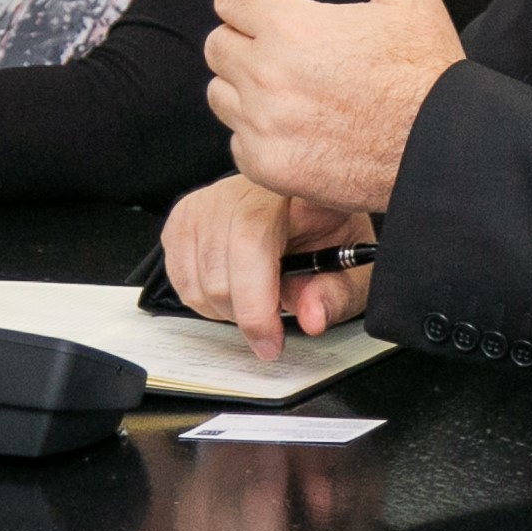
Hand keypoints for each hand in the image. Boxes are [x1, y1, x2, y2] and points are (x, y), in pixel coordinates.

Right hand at [161, 172, 375, 360]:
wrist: (307, 209)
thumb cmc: (328, 235)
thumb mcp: (351, 267)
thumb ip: (336, 293)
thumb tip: (311, 316)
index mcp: (288, 191)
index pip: (250, 246)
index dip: (256, 306)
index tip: (271, 342)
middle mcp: (241, 188)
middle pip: (219, 275)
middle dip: (245, 315)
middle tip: (270, 324)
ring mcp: (208, 199)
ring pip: (197, 283)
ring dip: (225, 310)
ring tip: (256, 299)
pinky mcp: (184, 216)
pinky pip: (180, 278)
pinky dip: (204, 299)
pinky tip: (233, 288)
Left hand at [204, 0, 459, 214]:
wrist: (445, 149)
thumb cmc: (428, 70)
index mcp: (290, 26)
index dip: (248, 0)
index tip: (268, 12)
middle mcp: (266, 75)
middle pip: (216, 46)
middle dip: (244, 43)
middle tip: (285, 54)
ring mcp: (263, 125)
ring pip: (220, 96)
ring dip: (245, 90)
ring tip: (291, 93)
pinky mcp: (268, 167)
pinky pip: (237, 144)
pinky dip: (259, 138)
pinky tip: (298, 131)